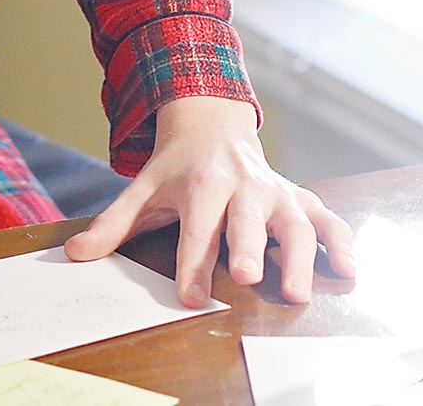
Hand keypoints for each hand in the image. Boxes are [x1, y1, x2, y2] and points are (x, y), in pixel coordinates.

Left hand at [64, 96, 354, 305]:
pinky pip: (328, 219)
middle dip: (248, 245)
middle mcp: (243, 184)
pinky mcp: (300, 198)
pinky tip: (347, 271)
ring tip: (296, 292)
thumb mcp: (143, 187)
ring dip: (299, 255)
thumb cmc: (176, 166)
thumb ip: (113, 224)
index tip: (191, 296)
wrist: (213, 125)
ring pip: (295, 221)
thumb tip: (75, 254)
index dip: (193, 261)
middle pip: (248, 217)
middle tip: (247, 277)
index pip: (197, 226)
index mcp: (201, 182)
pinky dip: (342, 242)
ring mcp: (276, 191)